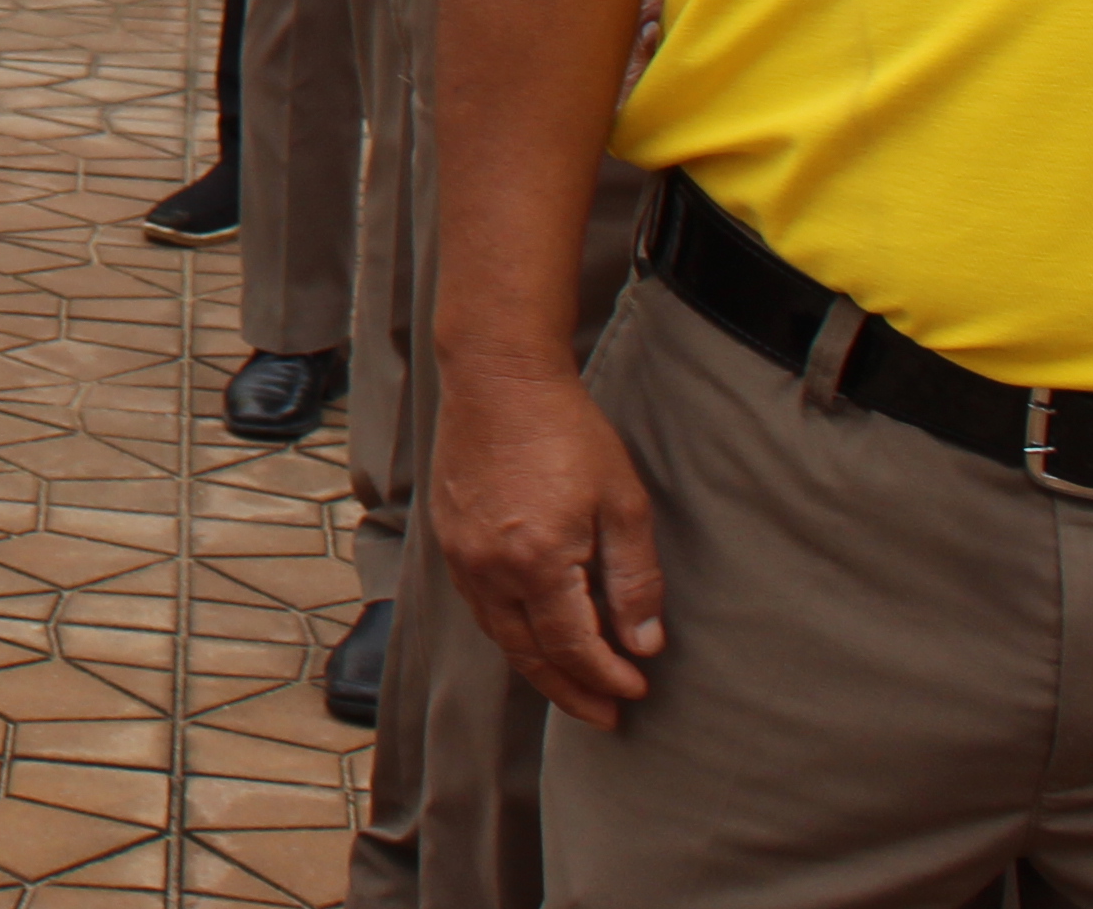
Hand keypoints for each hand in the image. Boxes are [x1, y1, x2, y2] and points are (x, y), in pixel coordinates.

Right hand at [430, 355, 663, 727]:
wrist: (498, 377)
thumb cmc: (568, 432)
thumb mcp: (623, 503)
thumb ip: (635, 579)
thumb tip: (644, 643)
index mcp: (537, 562)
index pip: (574, 647)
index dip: (607, 678)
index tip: (637, 692)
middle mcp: (490, 568)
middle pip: (530, 654)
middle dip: (570, 691)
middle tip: (605, 716)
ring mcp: (462, 554)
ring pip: (499, 635)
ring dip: (537, 668)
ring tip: (571, 687)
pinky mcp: (448, 537)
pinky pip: (478, 605)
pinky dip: (508, 632)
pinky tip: (531, 635)